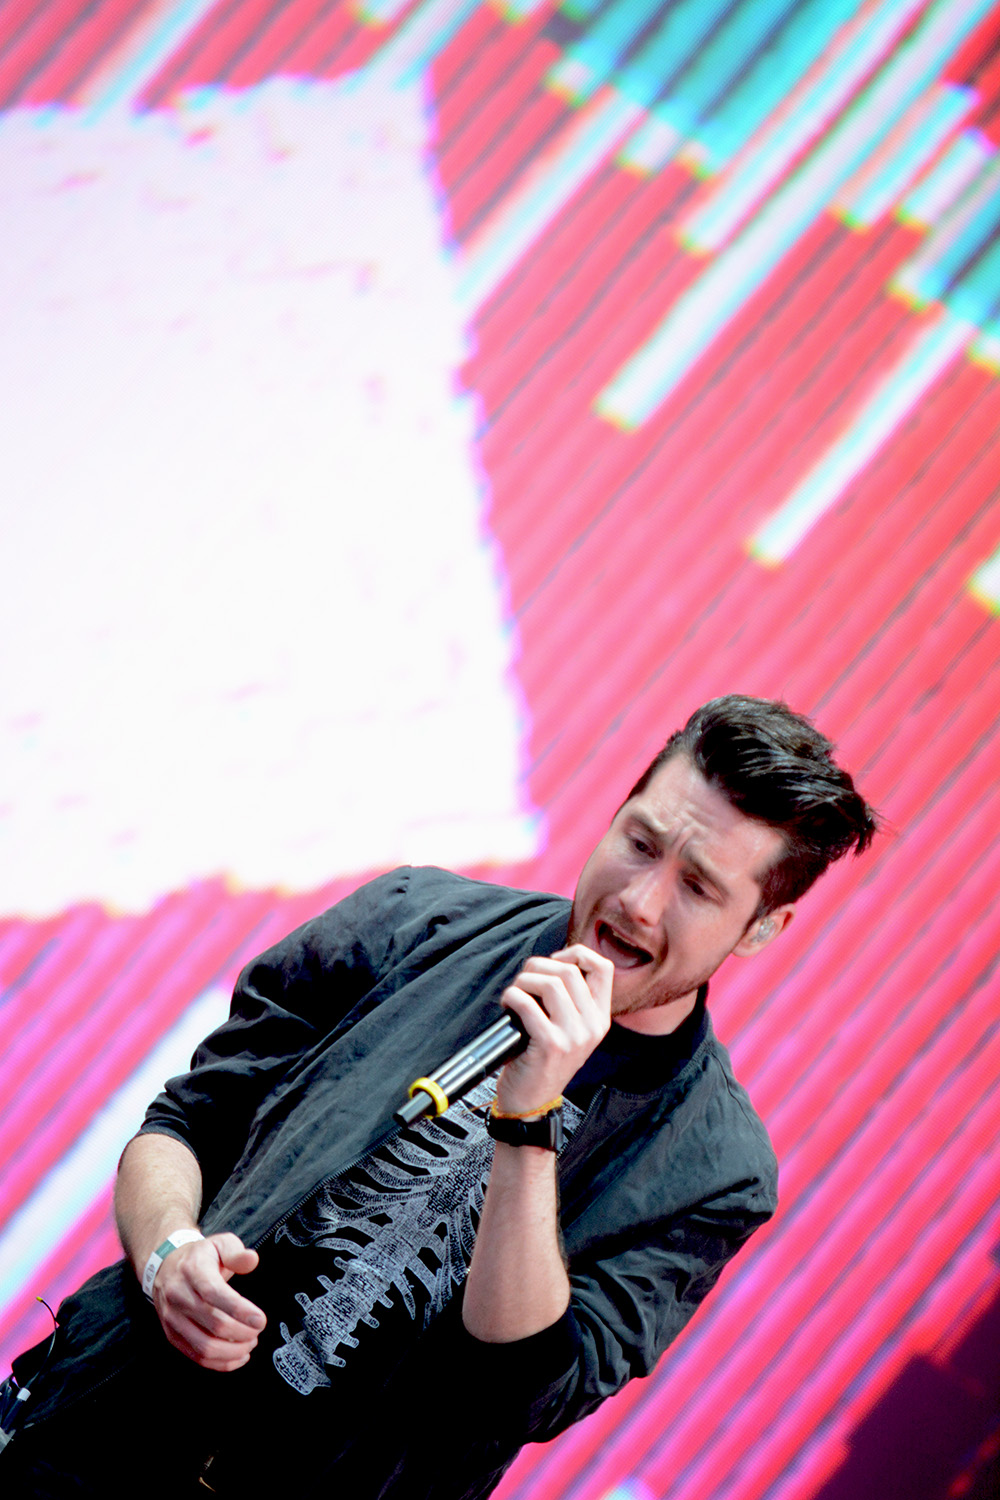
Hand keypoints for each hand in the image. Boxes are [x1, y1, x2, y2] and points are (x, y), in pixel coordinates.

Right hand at [152, 1233, 265, 1370]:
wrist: (165, 1267)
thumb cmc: (199, 1257)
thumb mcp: (219, 1244)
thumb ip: (236, 1252)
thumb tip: (251, 1259)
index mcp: (192, 1270)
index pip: (214, 1294)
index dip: (239, 1310)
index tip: (260, 1320)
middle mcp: (178, 1296)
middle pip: (213, 1324)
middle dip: (242, 1332)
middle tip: (258, 1330)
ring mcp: (173, 1318)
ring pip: (204, 1346)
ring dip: (232, 1351)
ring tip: (250, 1343)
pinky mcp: (172, 1335)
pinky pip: (196, 1356)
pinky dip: (220, 1362)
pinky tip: (238, 1356)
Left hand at [496, 944, 612, 1116]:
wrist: (530, 1102)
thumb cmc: (541, 1059)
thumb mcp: (569, 1030)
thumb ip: (569, 999)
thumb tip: (552, 962)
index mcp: (600, 1018)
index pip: (603, 968)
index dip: (576, 954)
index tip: (555, 961)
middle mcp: (592, 1026)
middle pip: (570, 970)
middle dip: (538, 966)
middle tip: (524, 981)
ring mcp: (574, 1036)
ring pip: (551, 982)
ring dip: (524, 981)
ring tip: (515, 994)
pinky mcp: (551, 1045)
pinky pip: (527, 1003)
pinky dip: (512, 997)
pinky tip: (508, 1006)